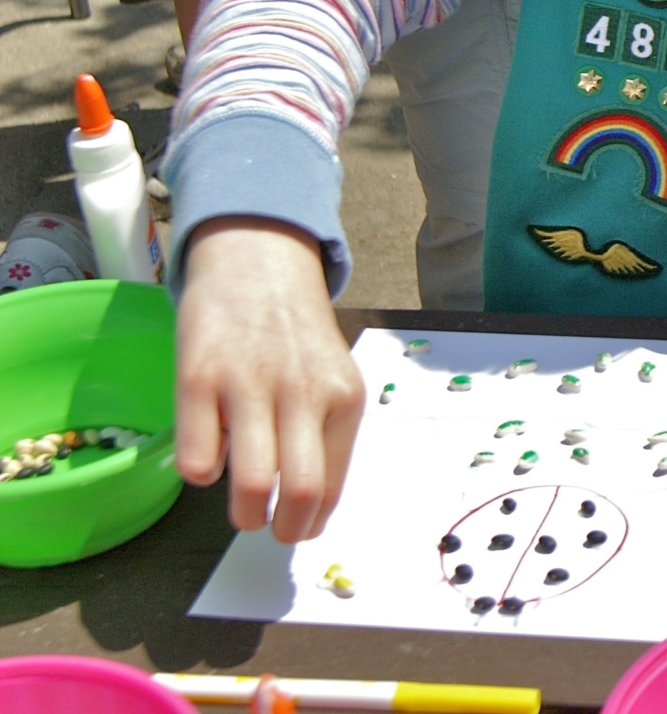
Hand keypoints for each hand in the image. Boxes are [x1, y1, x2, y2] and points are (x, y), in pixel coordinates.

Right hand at [174, 217, 364, 542]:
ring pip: (253, 483)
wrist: (258, 258)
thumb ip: (327, 428)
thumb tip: (312, 503)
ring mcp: (250, 384)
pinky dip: (201, 475)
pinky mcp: (199, 378)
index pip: (334, 483)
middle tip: (270, 530)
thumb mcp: (331, 372)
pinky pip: (199, 458)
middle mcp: (304, 392)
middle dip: (284, 529)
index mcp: (344, 396)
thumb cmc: (293, 331)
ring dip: (244, 515)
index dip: (314, 520)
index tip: (300, 529)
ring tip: (242, 511)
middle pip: (302, 490)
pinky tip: (208, 458)